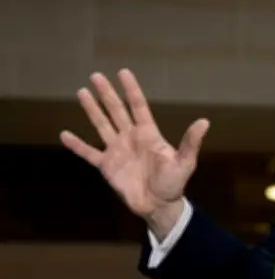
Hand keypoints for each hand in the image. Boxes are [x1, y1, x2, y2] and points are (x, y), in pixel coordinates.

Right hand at [60, 69, 209, 217]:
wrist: (158, 205)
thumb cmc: (173, 182)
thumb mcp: (185, 162)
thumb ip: (190, 142)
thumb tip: (205, 122)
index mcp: (149, 134)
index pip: (138, 106)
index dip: (131, 90)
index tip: (123, 72)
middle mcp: (131, 137)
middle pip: (117, 111)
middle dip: (107, 94)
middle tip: (96, 76)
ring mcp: (117, 150)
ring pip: (102, 125)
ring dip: (92, 110)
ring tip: (81, 92)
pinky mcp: (107, 166)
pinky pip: (89, 153)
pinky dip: (77, 145)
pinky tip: (64, 134)